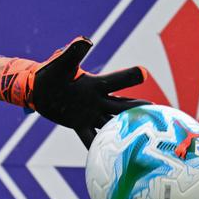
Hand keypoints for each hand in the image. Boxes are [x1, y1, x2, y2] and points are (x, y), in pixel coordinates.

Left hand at [0, 37, 148, 147]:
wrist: (39, 90)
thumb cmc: (52, 73)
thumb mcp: (62, 64)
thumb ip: (74, 53)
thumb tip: (85, 40)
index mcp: (96, 84)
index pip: (117, 80)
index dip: (129, 77)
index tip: (142, 73)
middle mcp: (98, 99)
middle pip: (122, 104)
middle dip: (139, 108)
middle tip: (160, 111)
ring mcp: (90, 113)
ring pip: (113, 122)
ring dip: (127, 130)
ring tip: (146, 137)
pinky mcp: (79, 124)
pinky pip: (91, 138)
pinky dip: (98, 146)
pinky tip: (111, 158)